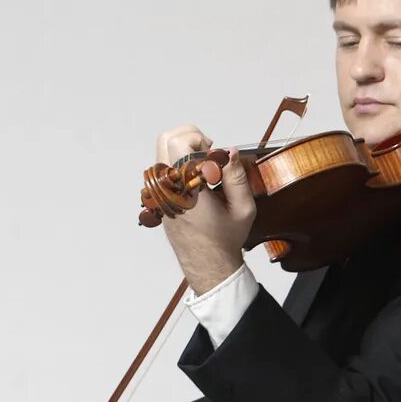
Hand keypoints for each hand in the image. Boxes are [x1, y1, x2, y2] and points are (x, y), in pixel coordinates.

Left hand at [151, 123, 258, 295]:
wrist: (207, 263)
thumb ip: (236, 176)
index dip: (201, 141)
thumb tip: (230, 152)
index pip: (180, 144)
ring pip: (162, 152)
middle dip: (190, 138)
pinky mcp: (157, 196)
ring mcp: (159, 192)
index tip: (215, 155)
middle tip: (207, 153)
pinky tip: (195, 181)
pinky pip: (163, 168)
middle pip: (166, 139)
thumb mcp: (243, 209)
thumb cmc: (225, 239)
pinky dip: (179, 165)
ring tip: (202, 168)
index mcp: (187, 188)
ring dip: (183, 150)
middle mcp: (168, 187)